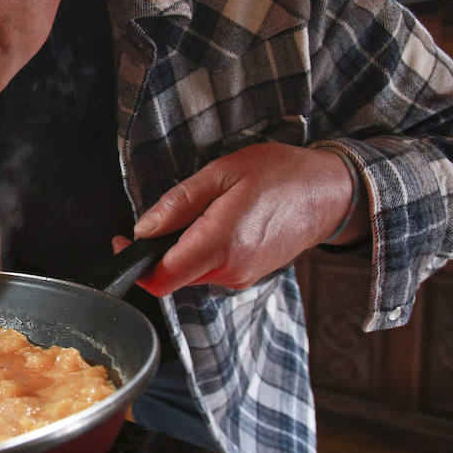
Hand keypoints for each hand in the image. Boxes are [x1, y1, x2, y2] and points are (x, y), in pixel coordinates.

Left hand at [114, 143, 366, 295]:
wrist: (331, 193)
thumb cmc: (281, 175)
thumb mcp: (221, 173)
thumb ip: (178, 204)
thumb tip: (143, 229)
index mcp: (220, 244)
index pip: (162, 278)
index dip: (134, 266)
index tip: (122, 242)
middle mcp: (230, 270)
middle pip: (172, 275)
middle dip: (159, 250)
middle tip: (168, 213)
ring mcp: (241, 277)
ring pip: (191, 272)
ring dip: (183, 248)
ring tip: (204, 211)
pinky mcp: (248, 276)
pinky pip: (211, 269)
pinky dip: (202, 250)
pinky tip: (219, 222)